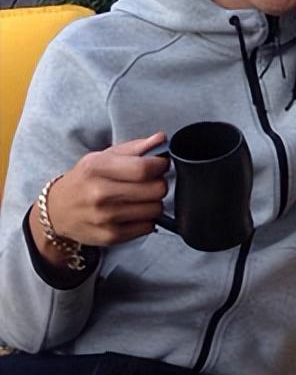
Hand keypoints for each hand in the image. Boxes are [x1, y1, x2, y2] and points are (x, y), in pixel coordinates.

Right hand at [30, 134, 169, 259]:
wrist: (56, 211)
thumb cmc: (84, 180)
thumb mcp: (102, 157)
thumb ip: (135, 148)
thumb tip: (161, 138)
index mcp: (96, 167)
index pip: (144, 168)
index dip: (160, 165)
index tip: (160, 165)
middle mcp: (99, 193)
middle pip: (155, 189)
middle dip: (158, 183)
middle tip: (149, 183)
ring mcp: (105, 217)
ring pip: (155, 209)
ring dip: (153, 202)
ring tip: (139, 198)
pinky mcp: (110, 236)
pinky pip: (148, 227)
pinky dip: (146, 219)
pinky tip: (132, 213)